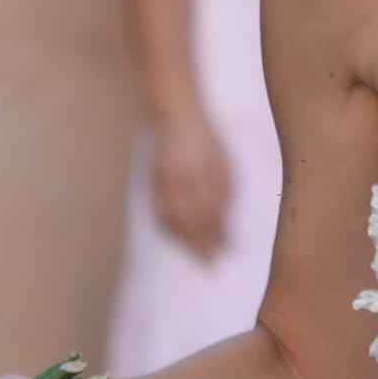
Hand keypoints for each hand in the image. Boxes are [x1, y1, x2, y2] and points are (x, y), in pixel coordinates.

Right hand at [146, 108, 237, 258]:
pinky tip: (179, 238)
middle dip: (200, 245)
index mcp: (193, 174)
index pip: (205, 213)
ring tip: (198, 256)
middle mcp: (173, 181)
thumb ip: (221, 192)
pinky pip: (159, 212)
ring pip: (170, 220)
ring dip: (183, 241)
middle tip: (213, 264)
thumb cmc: (204, 138)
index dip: (214, 235)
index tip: (225, 252)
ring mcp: (159, 182)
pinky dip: (169, 229)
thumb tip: (224, 222)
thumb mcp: (221, 161)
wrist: (172, 114)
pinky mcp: (152, 183)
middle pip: (187, 221)